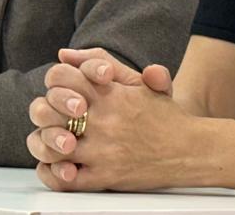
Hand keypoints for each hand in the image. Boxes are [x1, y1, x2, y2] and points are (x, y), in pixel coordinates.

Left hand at [25, 49, 190, 191]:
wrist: (190, 150)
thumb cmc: (164, 116)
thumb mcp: (137, 80)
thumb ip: (100, 61)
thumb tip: (65, 53)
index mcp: (109, 94)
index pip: (61, 77)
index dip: (54, 82)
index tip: (59, 90)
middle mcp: (102, 121)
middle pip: (48, 111)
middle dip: (44, 111)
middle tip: (51, 116)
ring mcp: (102, 151)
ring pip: (52, 145)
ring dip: (46, 142)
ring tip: (53, 140)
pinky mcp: (105, 178)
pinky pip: (65, 180)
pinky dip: (53, 174)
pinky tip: (57, 166)